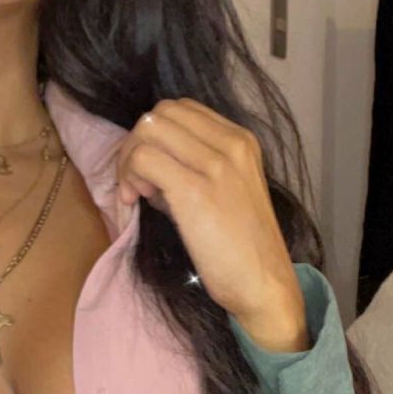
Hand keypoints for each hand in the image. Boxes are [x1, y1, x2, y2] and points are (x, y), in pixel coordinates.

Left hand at [115, 97, 303, 330]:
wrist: (263, 284)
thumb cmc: (241, 248)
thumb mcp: (224, 193)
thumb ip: (191, 170)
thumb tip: (147, 169)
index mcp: (241, 141)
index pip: (181, 109)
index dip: (155, 135)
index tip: (150, 171)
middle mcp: (231, 144)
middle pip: (161, 113)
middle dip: (136, 143)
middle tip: (135, 181)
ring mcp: (215, 164)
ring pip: (148, 129)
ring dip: (129, 158)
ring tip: (136, 193)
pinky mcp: (195, 189)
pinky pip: (144, 159)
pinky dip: (129, 176)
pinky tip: (135, 202)